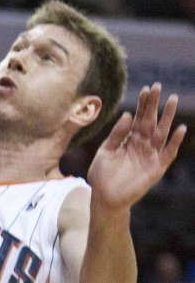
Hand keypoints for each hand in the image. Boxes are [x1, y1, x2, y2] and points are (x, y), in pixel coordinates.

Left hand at [88, 83, 186, 212]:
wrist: (105, 196)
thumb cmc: (102, 174)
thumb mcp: (105, 150)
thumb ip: (116, 134)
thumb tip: (127, 114)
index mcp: (128, 139)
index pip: (137, 117)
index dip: (142, 104)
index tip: (146, 88)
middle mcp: (141, 144)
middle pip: (150, 120)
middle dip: (154, 104)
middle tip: (159, 87)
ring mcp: (150, 155)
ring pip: (161, 132)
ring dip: (167, 117)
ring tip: (172, 100)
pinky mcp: (156, 168)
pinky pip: (168, 152)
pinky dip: (174, 141)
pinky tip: (181, 129)